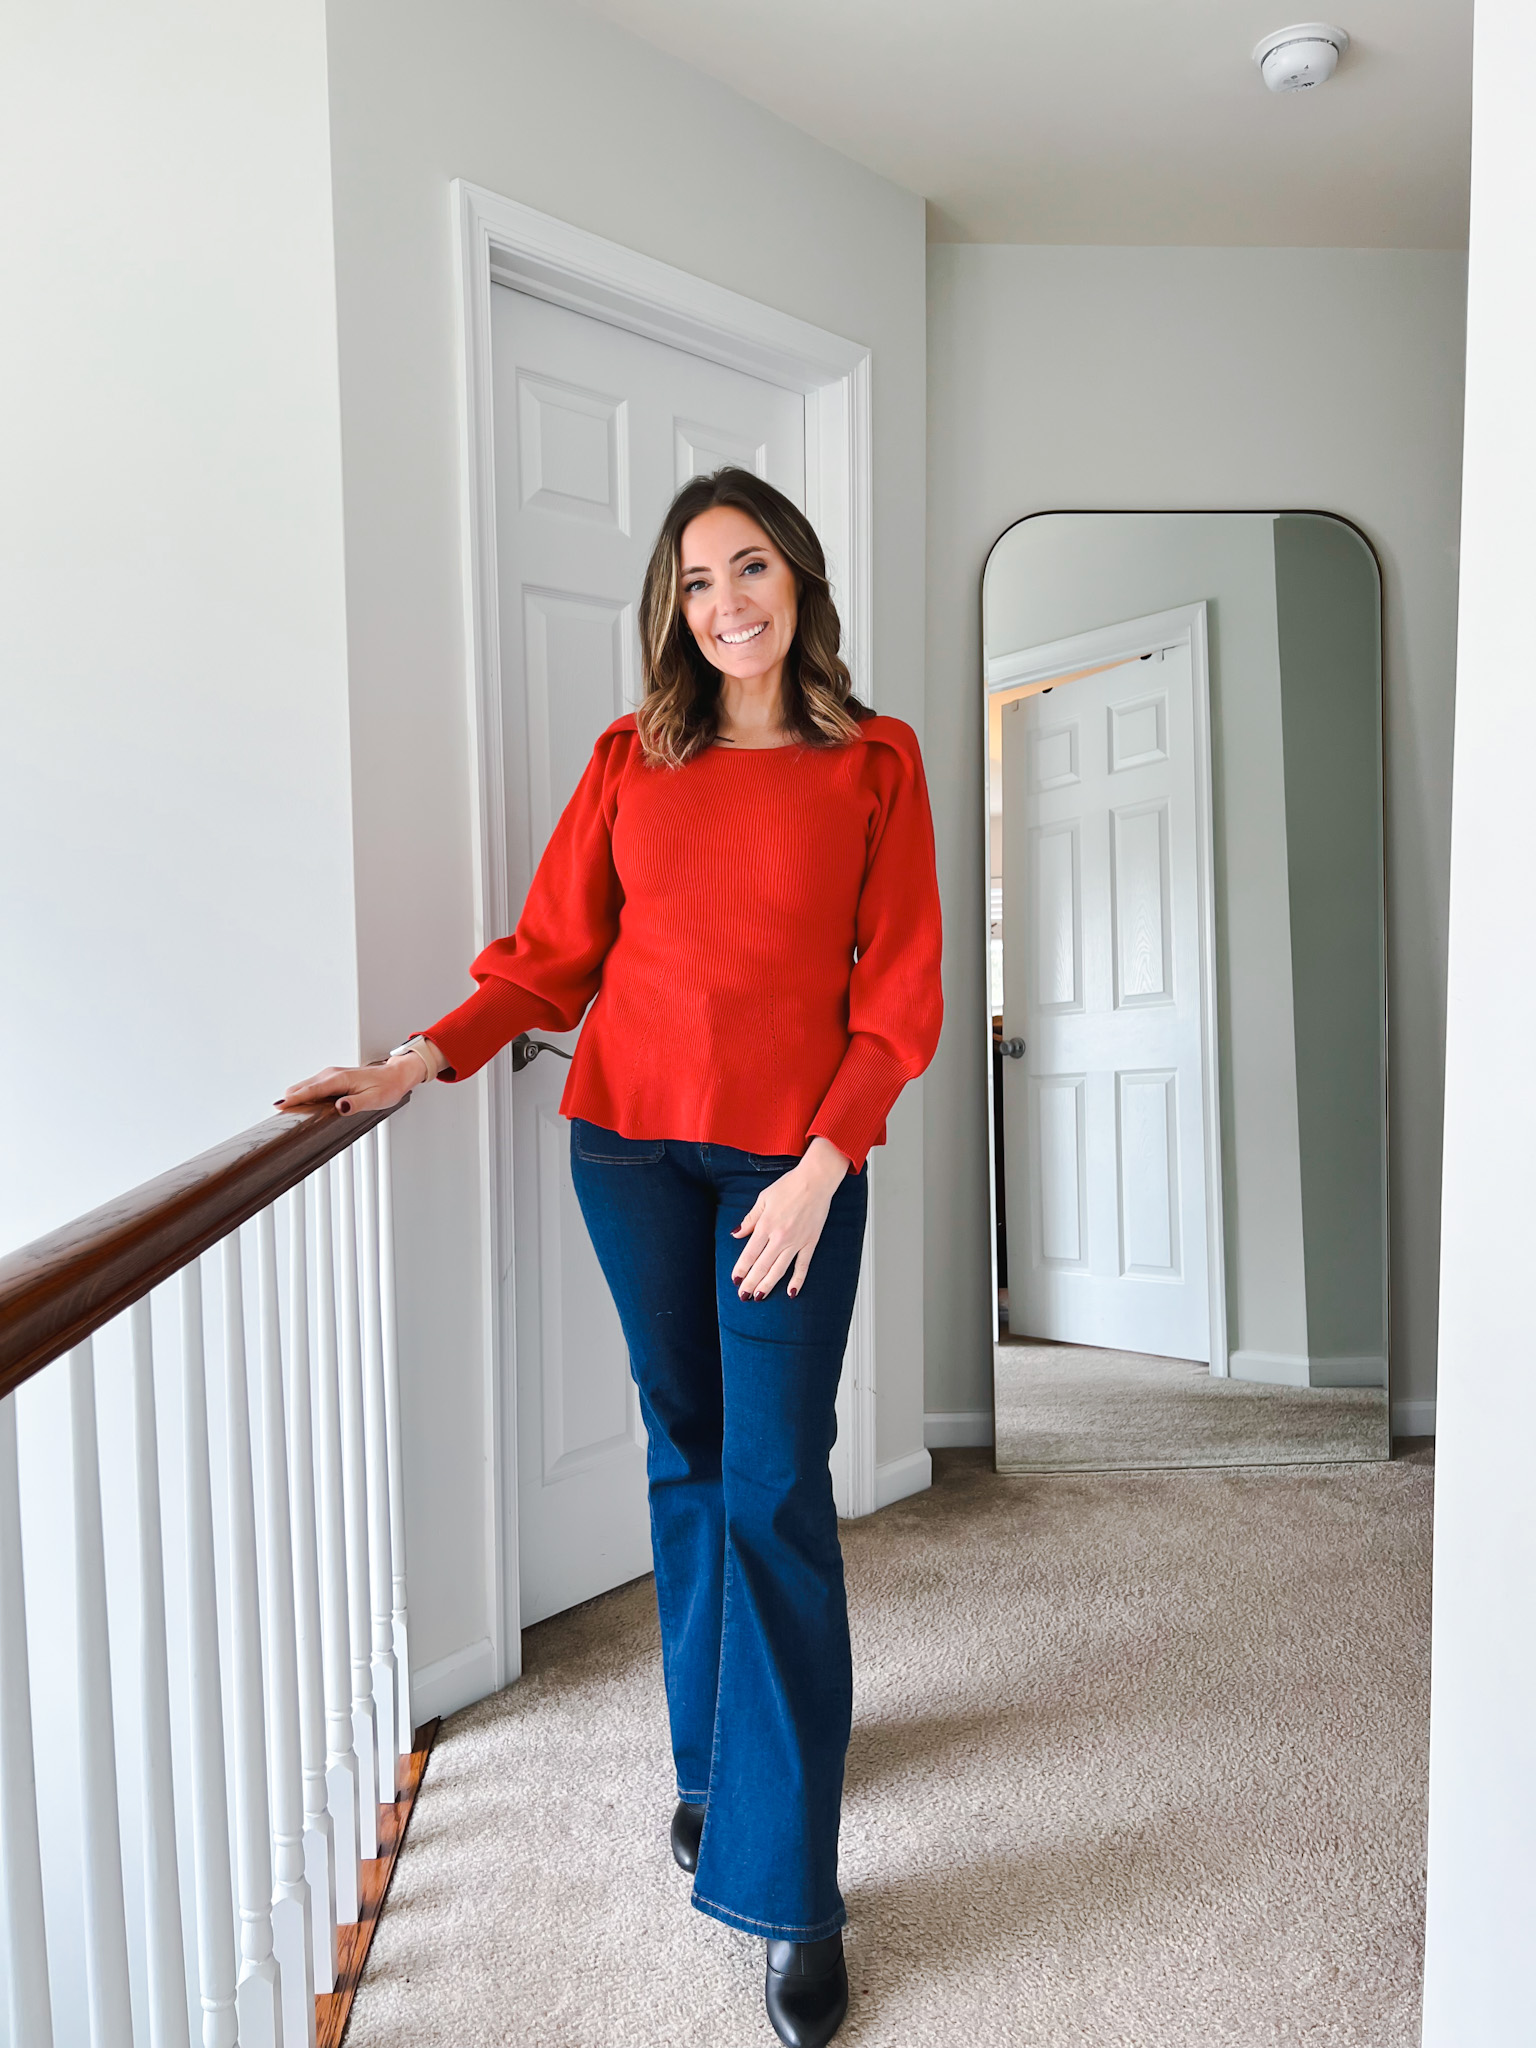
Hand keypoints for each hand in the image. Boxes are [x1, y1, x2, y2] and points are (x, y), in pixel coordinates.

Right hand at [276, 1051, 426, 1118]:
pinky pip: (311, 1086)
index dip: (294, 1099)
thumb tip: (340, 1108)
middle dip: (289, 1099)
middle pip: (302, 1087)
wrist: (396, 1076)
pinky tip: (299, 1105)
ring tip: (283, 1112)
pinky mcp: (332, 1078)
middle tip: (277, 1116)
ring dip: (294, 1096)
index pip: (311, 1090)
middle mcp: (332, 1074)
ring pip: (305, 1086)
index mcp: (339, 1080)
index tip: (279, 1106)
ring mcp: (331, 1075)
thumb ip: (355, 1104)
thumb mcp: (374, 1099)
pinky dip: (302, 1094)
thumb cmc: (387, 1087)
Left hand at [730, 1136, 851, 1300]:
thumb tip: (736, 1234)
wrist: (816, 1180)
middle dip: (751, 1283)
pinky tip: (791, 1292)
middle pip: (762, 1266)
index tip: (735, 1279)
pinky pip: (803, 1266)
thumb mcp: (763, 1199)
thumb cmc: (790, 1185)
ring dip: (768, 1285)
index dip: (741, 1269)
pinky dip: (797, 1280)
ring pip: (779, 1269)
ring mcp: (797, 1242)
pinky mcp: (810, 1243)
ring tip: (760, 1296)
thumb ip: (750, 1219)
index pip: (749, 1254)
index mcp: (766, 1225)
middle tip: (743, 1296)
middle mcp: (780, 1237)